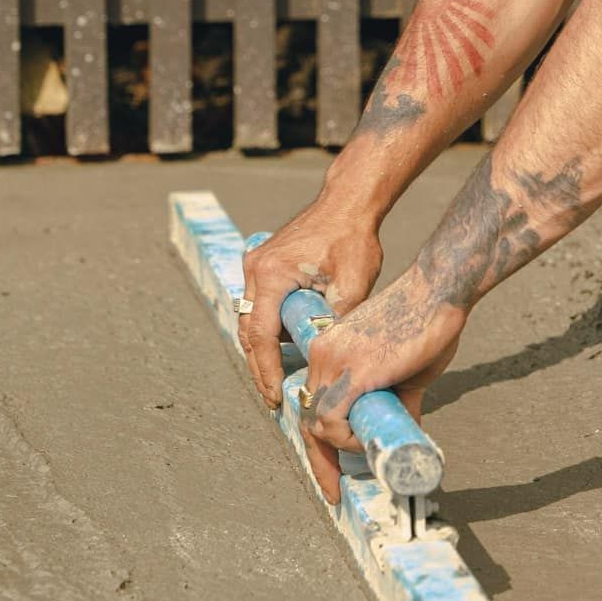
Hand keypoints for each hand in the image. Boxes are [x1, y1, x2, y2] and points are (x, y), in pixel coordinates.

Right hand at [239, 201, 383, 406]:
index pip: (261, 336)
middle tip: (272, 399)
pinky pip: (259, 305)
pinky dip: (268, 330)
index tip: (275, 397)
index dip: (267, 371)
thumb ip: (334, 322)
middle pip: (249, 332)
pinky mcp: (264, 264)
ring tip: (277, 381)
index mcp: (271, 275)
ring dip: (262, 351)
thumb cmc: (353, 238)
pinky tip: (284, 350)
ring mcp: (256, 265)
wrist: (348, 202)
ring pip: (251, 320)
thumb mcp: (352, 285)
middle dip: (260, 368)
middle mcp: (255, 269)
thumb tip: (326, 358)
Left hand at [298, 272, 465, 504]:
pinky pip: (332, 419)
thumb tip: (403, 427)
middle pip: (307, 416)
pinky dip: (347, 438)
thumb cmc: (428, 321)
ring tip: (372, 445)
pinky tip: (370, 437)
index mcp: (330, 350)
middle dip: (319, 459)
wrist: (438, 291)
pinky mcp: (352, 371)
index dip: (321, 439)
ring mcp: (333, 361)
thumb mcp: (405, 368)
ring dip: (342, 446)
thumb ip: (398, 397)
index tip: (331, 470)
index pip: (312, 400)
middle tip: (334, 489)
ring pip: (316, 421)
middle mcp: (322, 354)